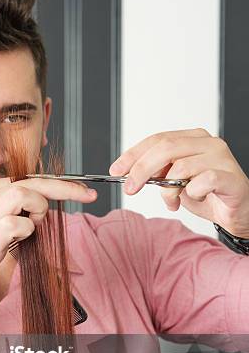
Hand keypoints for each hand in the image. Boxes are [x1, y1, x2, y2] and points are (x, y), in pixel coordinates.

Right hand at [0, 177, 96, 305]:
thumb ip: (8, 210)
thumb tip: (38, 208)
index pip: (27, 178)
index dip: (58, 183)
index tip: (82, 191)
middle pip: (31, 182)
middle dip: (66, 188)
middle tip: (89, 195)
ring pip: (24, 194)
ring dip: (38, 209)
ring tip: (33, 225)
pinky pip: (16, 224)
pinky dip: (26, 231)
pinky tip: (18, 240)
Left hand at [109, 128, 248, 236]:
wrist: (235, 212)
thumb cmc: (206, 195)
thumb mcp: (174, 182)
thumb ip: (157, 173)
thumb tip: (129, 173)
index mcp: (193, 139)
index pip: (157, 139)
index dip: (134, 154)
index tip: (116, 170)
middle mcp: (208, 143)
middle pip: (166, 149)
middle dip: (141, 169)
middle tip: (130, 189)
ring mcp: (221, 158)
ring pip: (181, 167)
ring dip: (169, 190)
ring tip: (172, 202)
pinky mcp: (231, 177)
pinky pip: (202, 182)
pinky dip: (191, 193)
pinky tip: (194, 199)